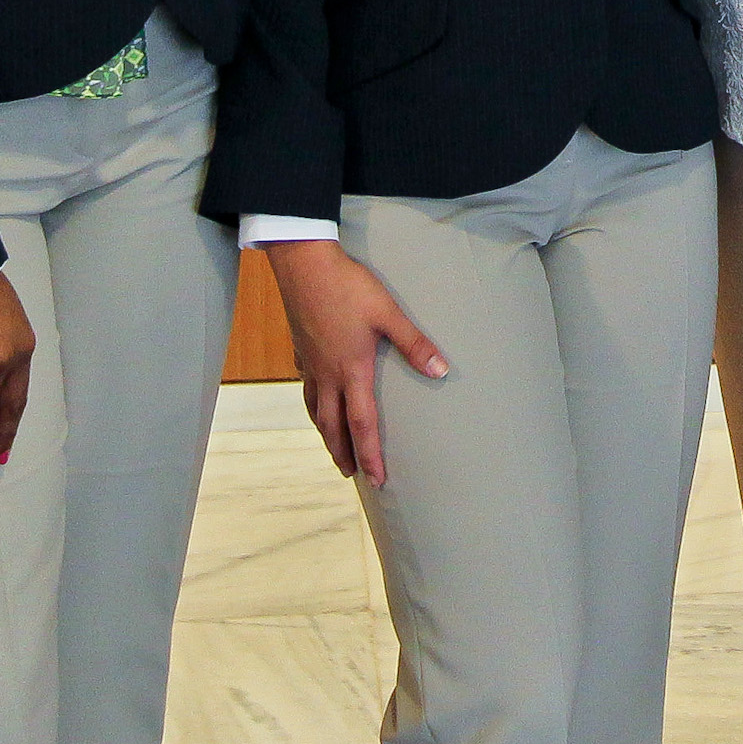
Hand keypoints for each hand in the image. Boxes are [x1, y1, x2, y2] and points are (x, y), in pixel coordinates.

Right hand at [268, 241, 447, 486]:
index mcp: (352, 370)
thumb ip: (414, 344)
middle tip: (352, 475)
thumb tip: (441, 371)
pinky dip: (312, 404)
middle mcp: (328, 375)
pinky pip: (306, 388)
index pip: (362, 424)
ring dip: (326, 434)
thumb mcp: (388, 313)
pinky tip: (316, 401)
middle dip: (344, 454)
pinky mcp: (301, 350)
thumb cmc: (348, 286)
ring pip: (315, 410)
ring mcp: (310, 364)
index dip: (371, 455)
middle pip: (333, 426)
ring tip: (334, 447)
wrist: (304, 264)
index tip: (378, 480)